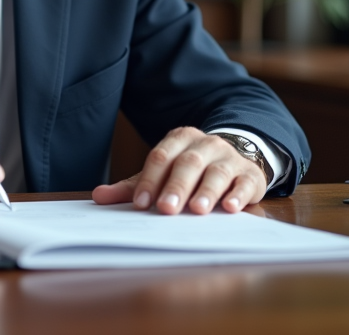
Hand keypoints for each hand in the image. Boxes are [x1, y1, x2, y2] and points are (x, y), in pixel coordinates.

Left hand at [91, 127, 266, 214]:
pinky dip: (238, 195)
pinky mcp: (250, 174)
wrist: (235, 159)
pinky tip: (231, 208)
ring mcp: (230, 158)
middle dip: (176, 186)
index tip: (140, 203)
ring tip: (197, 210)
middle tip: (166, 208)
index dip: (150, 180)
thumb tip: (98, 197)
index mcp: (180, 139)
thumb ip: (133, 186)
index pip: (161, 156)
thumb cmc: (191, 171)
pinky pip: (245, 182)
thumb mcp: (162, 174)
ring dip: (207, 191)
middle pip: (188, 163)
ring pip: (217, 172)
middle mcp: (206, 144)